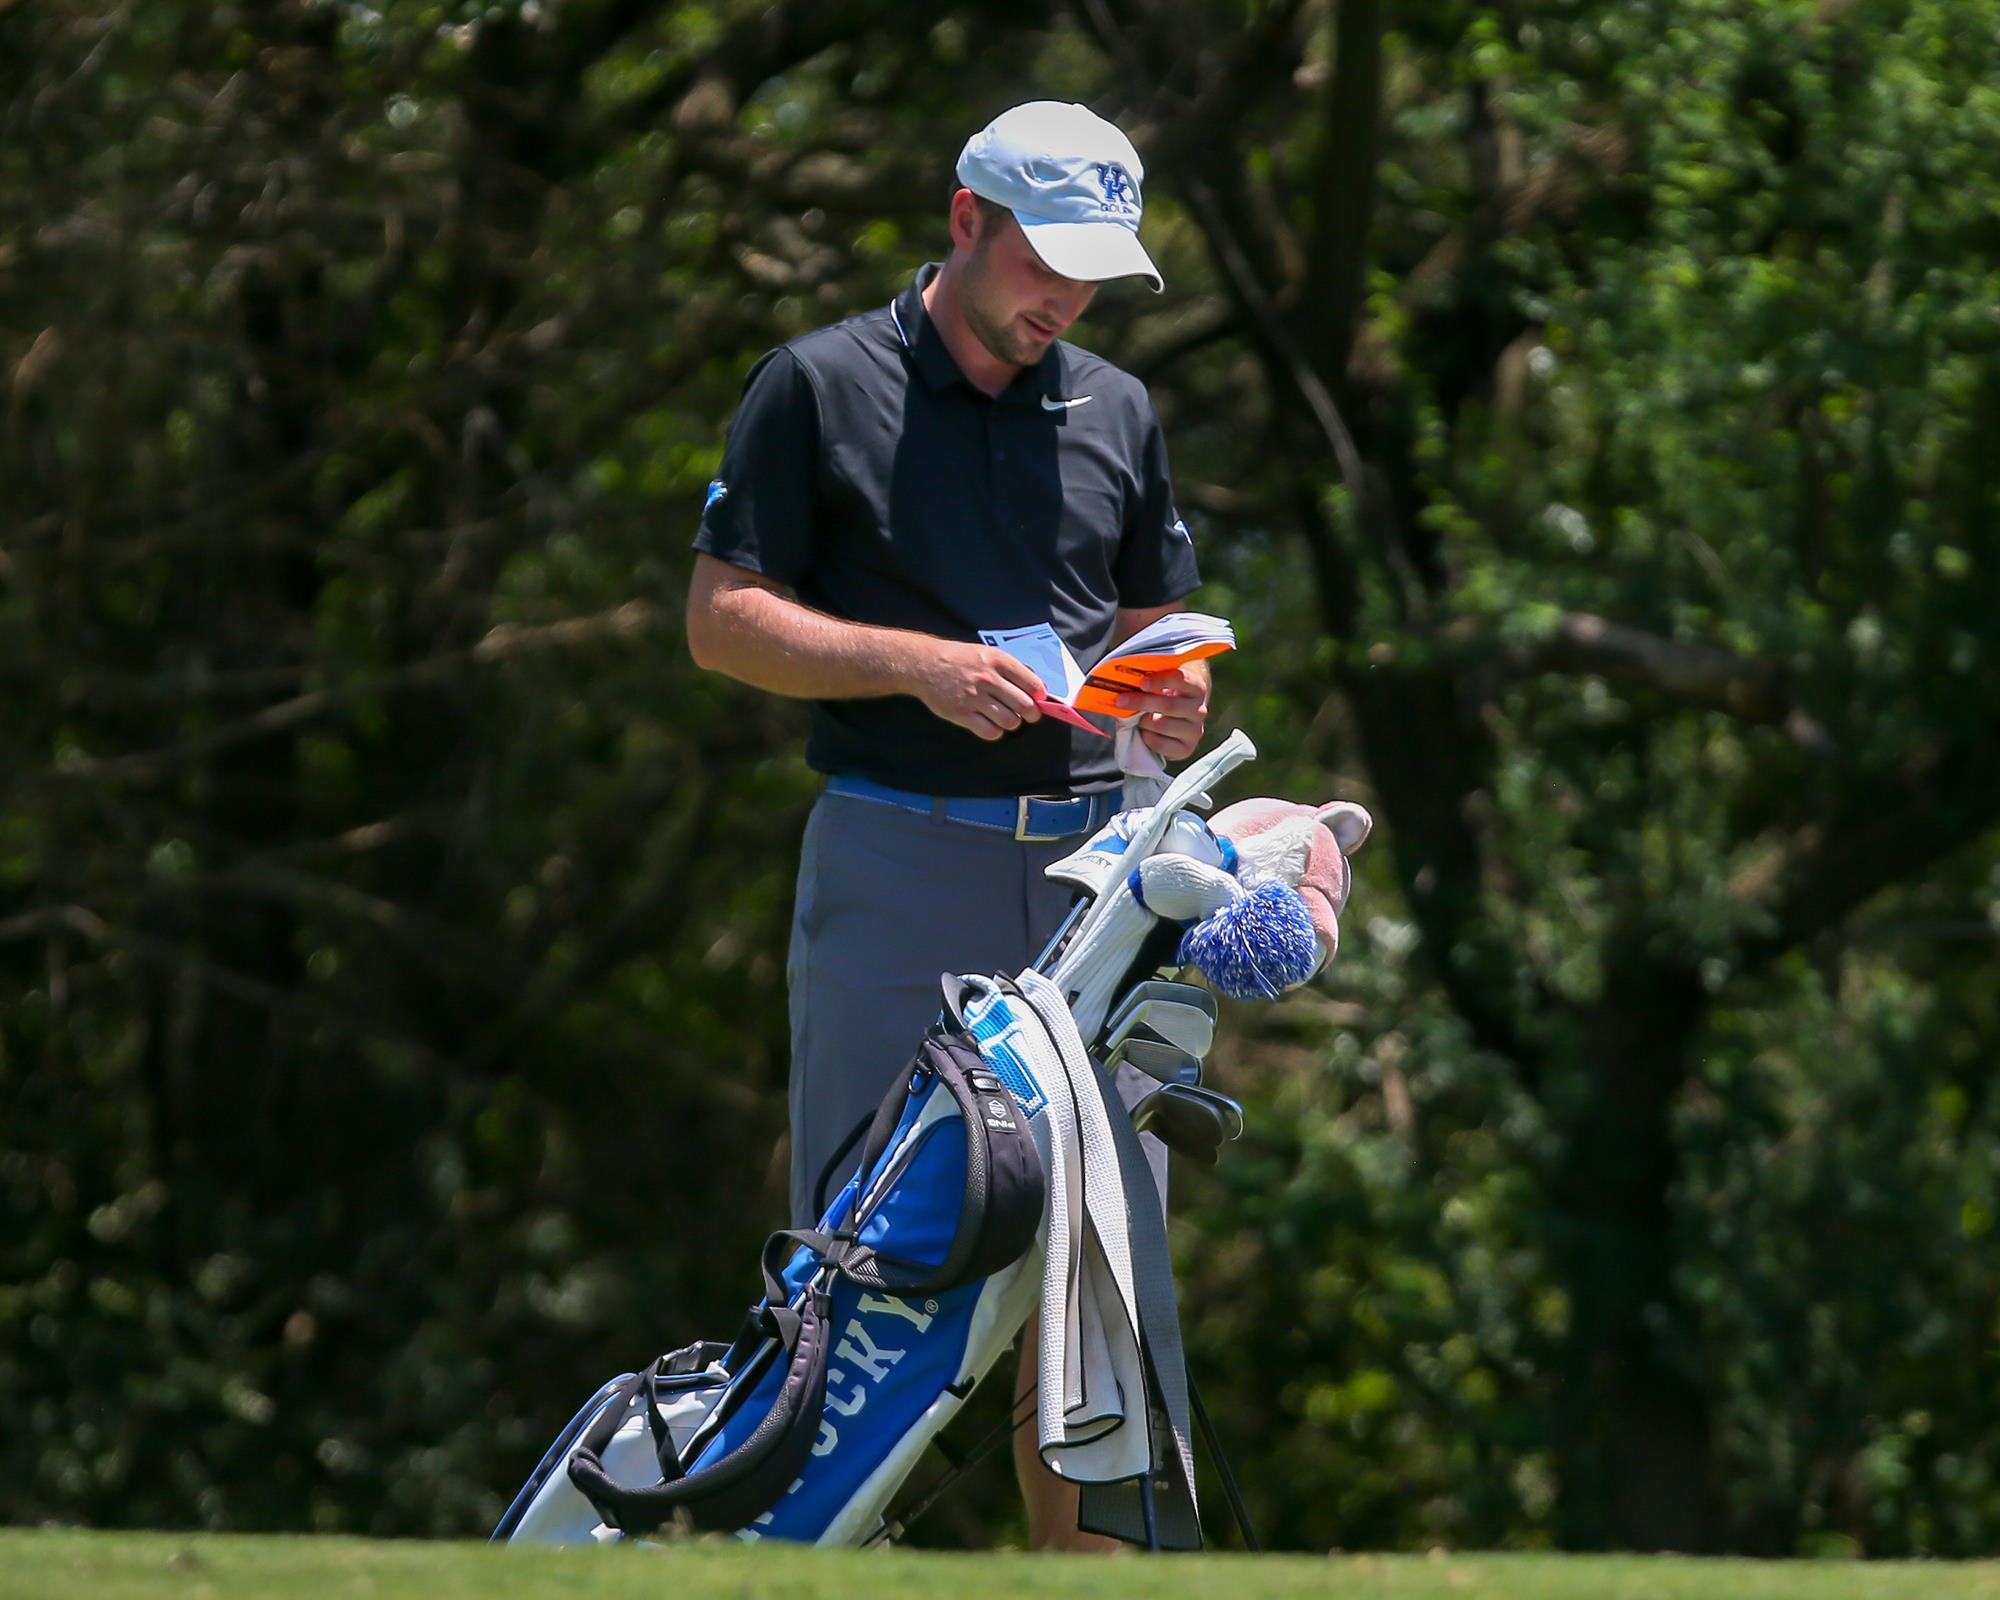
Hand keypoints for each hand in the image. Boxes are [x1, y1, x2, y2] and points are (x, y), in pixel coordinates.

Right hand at [907, 641, 1045, 740]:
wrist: (924, 664)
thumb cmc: (960, 659)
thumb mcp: (986, 653)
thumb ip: (1010, 669)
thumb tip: (1036, 688)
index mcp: (998, 660)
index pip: (1032, 684)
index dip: (1039, 696)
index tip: (1037, 700)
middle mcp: (988, 678)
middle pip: (1025, 706)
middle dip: (1031, 714)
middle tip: (1027, 715)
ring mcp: (974, 697)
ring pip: (1010, 721)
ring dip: (1011, 723)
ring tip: (1005, 717)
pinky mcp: (961, 713)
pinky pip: (990, 732)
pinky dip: (994, 731)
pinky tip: (990, 724)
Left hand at [1116, 663, 1209, 761]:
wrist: (1179, 719)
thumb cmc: (1166, 696)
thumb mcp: (1162, 684)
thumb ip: (1150, 682)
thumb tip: (1124, 684)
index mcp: (1196, 687)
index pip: (1181, 679)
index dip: (1160, 680)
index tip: (1142, 683)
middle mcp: (1199, 710)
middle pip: (1168, 706)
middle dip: (1142, 702)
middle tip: (1121, 700)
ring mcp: (1195, 731)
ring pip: (1161, 725)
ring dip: (1143, 722)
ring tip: (1138, 718)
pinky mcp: (1187, 749)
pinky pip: (1160, 744)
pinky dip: (1147, 737)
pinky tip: (1145, 732)